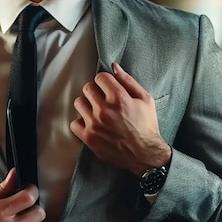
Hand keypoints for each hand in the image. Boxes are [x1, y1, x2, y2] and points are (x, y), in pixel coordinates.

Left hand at [70, 62, 170, 176]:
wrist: (145, 155)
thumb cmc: (147, 126)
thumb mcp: (145, 99)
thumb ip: (128, 81)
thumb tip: (114, 66)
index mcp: (119, 98)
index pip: (100, 77)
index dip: (105, 81)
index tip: (108, 87)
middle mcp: (104, 110)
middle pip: (87, 88)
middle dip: (95, 91)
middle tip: (103, 99)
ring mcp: (95, 124)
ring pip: (79, 103)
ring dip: (87, 105)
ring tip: (96, 111)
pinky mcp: (89, 138)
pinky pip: (74, 123)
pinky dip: (81, 122)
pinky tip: (92, 124)